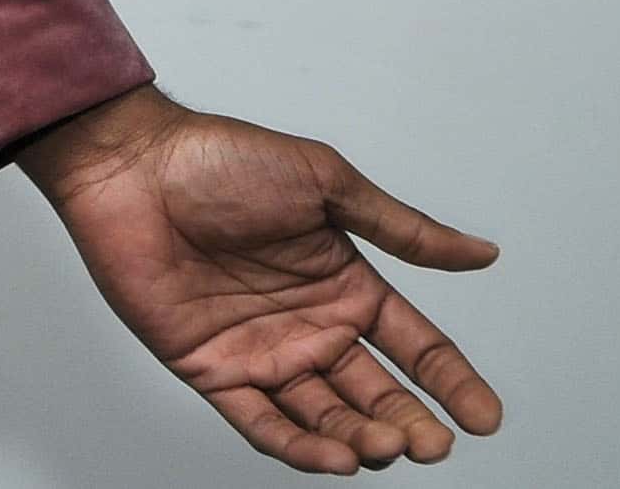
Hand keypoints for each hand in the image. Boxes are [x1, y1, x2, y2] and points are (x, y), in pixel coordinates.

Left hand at [19, 85, 502, 472]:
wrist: (132, 165)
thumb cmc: (222, 160)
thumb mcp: (327, 184)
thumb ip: (403, 229)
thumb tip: (484, 253)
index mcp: (344, 284)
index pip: (415, 347)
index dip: (452, 383)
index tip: (487, 418)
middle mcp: (310, 325)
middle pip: (376, 393)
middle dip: (410, 424)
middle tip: (434, 445)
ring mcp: (262, 351)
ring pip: (325, 416)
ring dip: (359, 439)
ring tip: (385, 446)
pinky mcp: (212, 368)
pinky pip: (261, 421)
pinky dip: (298, 446)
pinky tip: (334, 459)